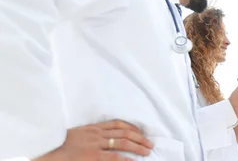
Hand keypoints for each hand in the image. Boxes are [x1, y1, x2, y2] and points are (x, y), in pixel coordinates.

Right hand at [34, 120, 152, 160]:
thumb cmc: (58, 146)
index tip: (140, 132)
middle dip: (139, 137)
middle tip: (149, 143)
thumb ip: (90, 135)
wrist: (45, 152)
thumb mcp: (76, 136)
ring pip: (122, 143)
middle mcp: (95, 134)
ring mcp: (95, 145)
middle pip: (123, 132)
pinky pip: (114, 157)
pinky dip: (127, 159)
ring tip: (147, 151)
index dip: (131, 127)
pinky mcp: (93, 156)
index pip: (116, 123)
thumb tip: (104, 140)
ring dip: (137, 147)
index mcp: (91, 128)